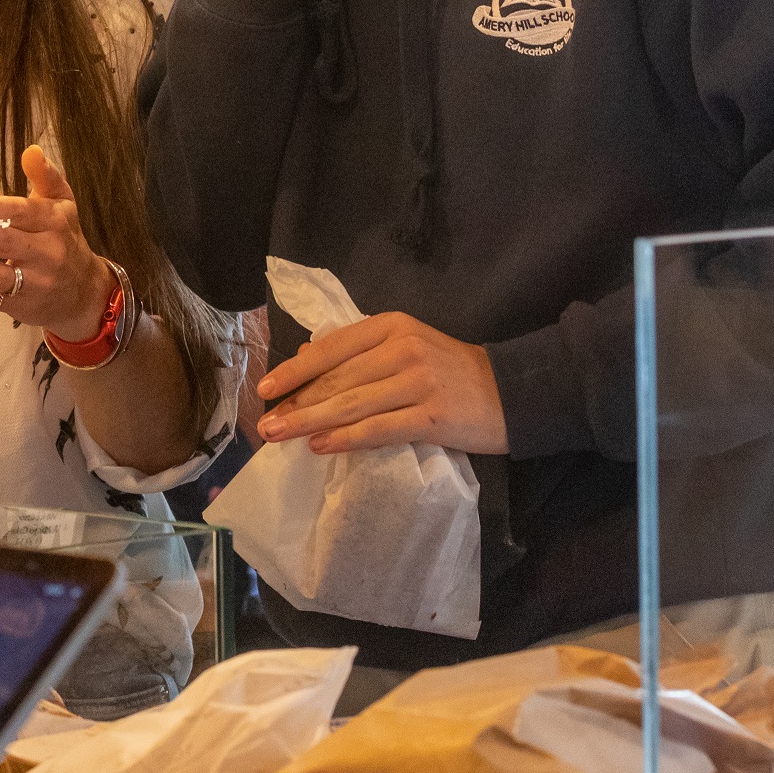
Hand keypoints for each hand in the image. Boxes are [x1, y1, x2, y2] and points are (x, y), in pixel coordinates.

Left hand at [0, 147, 114, 338]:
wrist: (86, 292)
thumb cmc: (65, 239)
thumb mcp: (63, 204)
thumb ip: (46, 176)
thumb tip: (31, 150)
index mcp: (53, 222)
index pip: (20, 212)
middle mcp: (46, 253)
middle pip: (3, 243)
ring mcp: (34, 283)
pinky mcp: (20, 306)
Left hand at [257, 311, 506, 456]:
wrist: (508, 393)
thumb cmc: (449, 369)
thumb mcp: (406, 344)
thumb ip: (361, 350)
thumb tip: (306, 361)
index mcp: (392, 325)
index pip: (332, 347)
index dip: (295, 369)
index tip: (265, 388)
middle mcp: (402, 348)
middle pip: (337, 378)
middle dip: (295, 402)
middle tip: (265, 423)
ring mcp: (418, 382)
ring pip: (351, 404)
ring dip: (310, 422)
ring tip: (280, 436)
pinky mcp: (431, 418)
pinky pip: (378, 429)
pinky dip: (345, 439)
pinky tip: (320, 446)